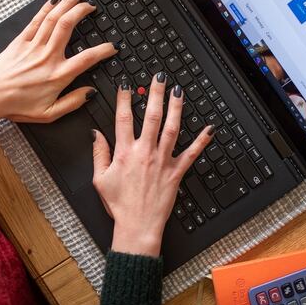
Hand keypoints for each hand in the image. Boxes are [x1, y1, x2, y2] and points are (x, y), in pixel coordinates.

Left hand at [0, 0, 116, 121]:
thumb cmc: (17, 105)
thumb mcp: (49, 113)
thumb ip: (73, 102)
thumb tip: (90, 92)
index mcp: (57, 75)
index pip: (87, 58)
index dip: (103, 50)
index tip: (112, 46)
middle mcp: (47, 57)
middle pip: (68, 26)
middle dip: (82, 11)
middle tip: (91, 6)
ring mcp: (33, 47)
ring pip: (53, 19)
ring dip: (67, 4)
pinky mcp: (21, 41)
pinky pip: (36, 21)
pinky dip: (46, 8)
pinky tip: (55, 0)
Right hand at [91, 72, 214, 256]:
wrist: (137, 227)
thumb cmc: (119, 205)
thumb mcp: (100, 179)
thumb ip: (98, 154)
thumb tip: (95, 134)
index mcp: (125, 153)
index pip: (123, 118)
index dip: (124, 98)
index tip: (126, 84)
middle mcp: (145, 153)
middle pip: (152, 116)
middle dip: (155, 94)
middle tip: (159, 77)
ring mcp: (162, 161)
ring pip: (172, 129)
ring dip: (176, 108)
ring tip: (178, 91)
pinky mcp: (176, 173)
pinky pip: (192, 154)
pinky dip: (202, 141)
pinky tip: (210, 128)